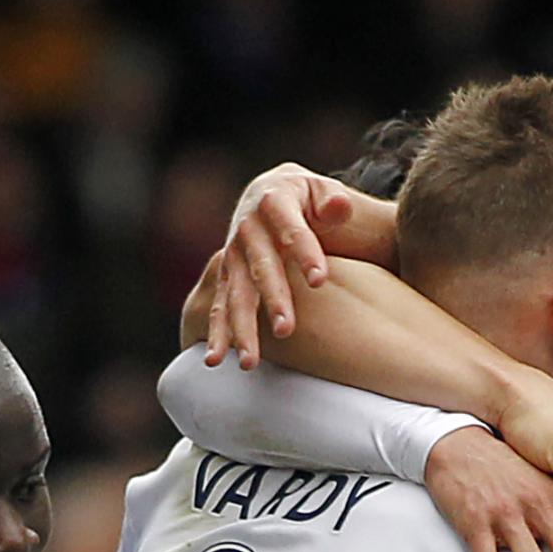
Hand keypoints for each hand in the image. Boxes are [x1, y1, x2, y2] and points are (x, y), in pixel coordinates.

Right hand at [202, 164, 396, 368]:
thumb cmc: (308, 197)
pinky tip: (214, 361)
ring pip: (238, 294)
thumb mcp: (321, 189)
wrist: (270, 194)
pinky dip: (217, 334)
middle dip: (273, 299)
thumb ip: (331, 199)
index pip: (291, 229)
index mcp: (273, 202)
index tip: (320, 281)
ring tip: (249, 362)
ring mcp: (234, 256)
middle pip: (261, 267)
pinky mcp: (228, 278)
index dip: (305, 253)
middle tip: (286, 330)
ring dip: (242, 328)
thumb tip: (338, 206)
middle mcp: (247, 230)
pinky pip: (220, 308)